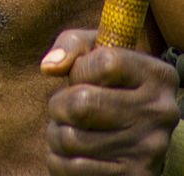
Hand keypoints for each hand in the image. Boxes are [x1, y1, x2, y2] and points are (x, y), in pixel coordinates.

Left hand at [41, 29, 179, 173]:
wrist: (137, 134)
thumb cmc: (107, 83)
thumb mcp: (97, 51)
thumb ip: (72, 44)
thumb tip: (49, 66)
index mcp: (156, 76)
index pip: (106, 63)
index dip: (79, 69)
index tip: (79, 76)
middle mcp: (160, 113)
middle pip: (82, 103)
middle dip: (59, 104)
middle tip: (63, 107)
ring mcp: (148, 150)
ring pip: (71, 139)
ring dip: (56, 133)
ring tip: (67, 128)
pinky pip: (73, 169)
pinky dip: (59, 159)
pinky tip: (71, 151)